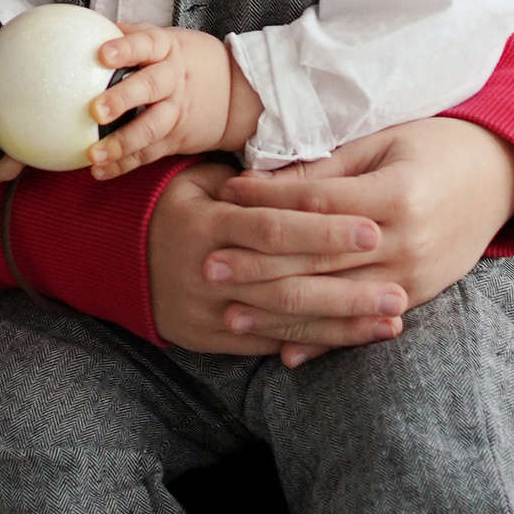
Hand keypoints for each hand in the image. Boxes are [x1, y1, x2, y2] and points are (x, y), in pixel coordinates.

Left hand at [89, 24, 252, 178]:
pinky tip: (100, 171)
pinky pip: (149, 154)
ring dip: (122, 142)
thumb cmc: (190, 61)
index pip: (146, 44)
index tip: (102, 54)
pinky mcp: (176, 139)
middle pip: (149, 88)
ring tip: (94, 153)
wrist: (237, 94)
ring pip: (150, 128)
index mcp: (168, 50)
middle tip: (96, 110)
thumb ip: (134, 34)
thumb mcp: (170, 39)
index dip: (125, 49)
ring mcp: (176, 112)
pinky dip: (124, 164)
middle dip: (122, 99)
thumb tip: (93, 25)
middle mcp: (173, 80)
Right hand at [144, 159, 407, 359]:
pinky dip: (312, 342)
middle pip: (285, 282)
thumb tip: (310, 169)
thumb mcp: (199, 179)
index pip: (273, 228)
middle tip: (399, 289)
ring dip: (341, 323)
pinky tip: (354, 340)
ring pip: (282, 321)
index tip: (372, 230)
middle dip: (345, 288)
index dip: (323, 231)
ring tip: (392, 320)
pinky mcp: (210, 339)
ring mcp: (206, 310)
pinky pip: (267, 344)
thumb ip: (253, 182)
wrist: (114, 258)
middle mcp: (204, 270)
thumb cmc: (176, 206)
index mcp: (206, 222)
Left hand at [187, 115, 513, 365]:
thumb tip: (263, 183)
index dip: (267, 201)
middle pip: (319, 260)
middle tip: (207, 265)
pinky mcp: (420, 298)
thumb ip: (327, 170)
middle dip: (258, 265)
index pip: (316, 204)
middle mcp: (406, 243)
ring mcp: (414, 278)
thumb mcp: (384, 143)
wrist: (501, 176)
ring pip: (335, 302)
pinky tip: (284, 353)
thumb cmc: (437, 145)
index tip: (225, 196)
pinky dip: (323, 340)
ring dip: (280, 312)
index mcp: (396, 195)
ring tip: (231, 314)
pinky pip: (362, 325)